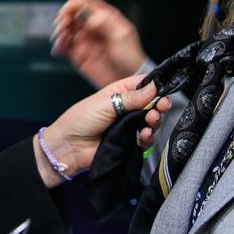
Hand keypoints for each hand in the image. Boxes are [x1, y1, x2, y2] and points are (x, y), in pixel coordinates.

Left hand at [36, 75, 168, 186]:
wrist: (69, 147)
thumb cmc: (81, 120)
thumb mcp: (105, 103)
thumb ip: (131, 98)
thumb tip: (154, 87)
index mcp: (119, 93)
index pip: (142, 85)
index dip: (155, 86)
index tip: (165, 90)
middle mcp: (126, 108)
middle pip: (151, 104)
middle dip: (159, 105)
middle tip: (162, 107)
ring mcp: (128, 125)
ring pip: (150, 122)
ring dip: (154, 121)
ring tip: (152, 120)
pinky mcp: (129, 142)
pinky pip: (145, 139)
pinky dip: (148, 137)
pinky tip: (145, 135)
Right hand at [50, 0, 146, 88]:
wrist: (128, 78)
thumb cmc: (131, 57)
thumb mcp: (122, 36)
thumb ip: (106, 23)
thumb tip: (91, 19)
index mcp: (105, 17)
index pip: (86, 2)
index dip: (74, 3)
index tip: (67, 10)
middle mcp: (93, 26)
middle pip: (73, 13)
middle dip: (64, 16)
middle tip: (63, 24)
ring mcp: (85, 39)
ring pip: (66, 28)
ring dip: (60, 29)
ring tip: (62, 36)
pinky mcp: (79, 53)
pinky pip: (64, 45)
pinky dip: (59, 44)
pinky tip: (59, 46)